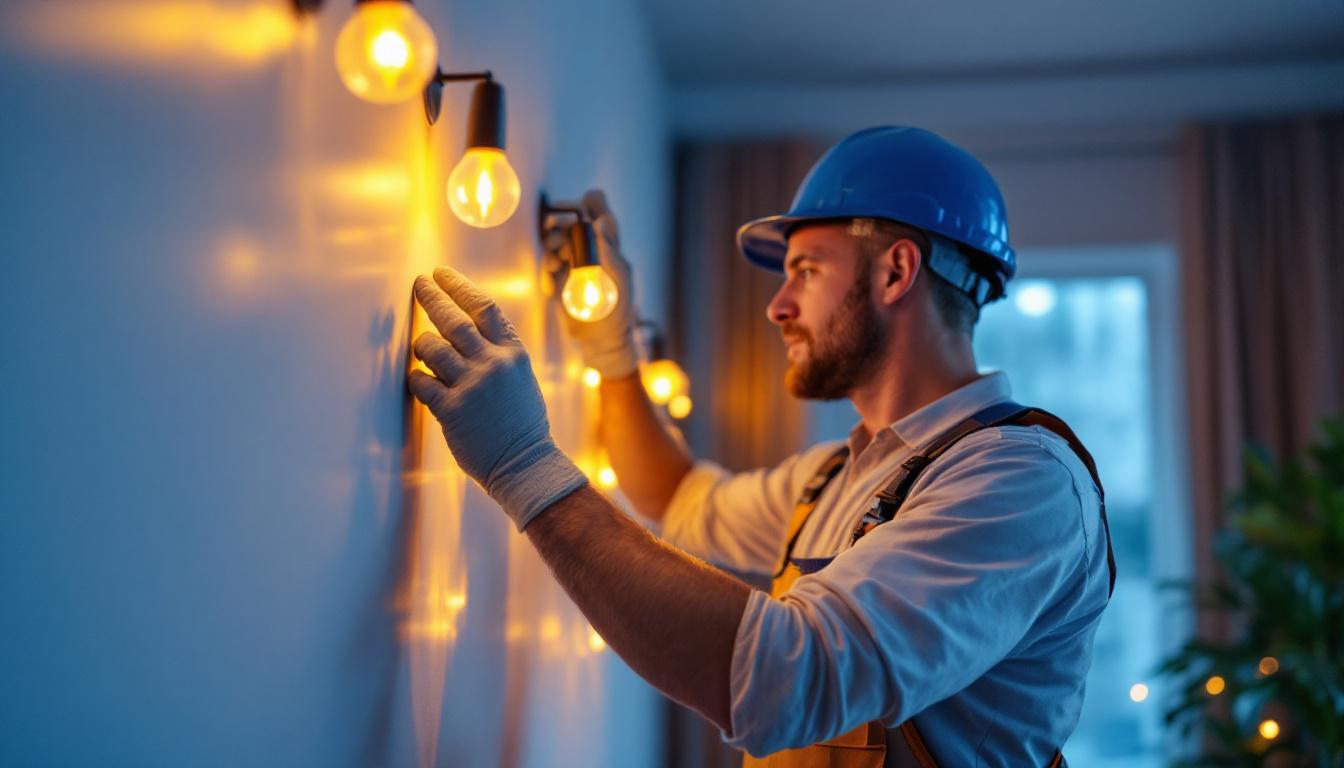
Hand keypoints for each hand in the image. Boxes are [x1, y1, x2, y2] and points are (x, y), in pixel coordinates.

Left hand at [408, 267, 588, 530]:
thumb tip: (470, 327)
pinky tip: (420, 380)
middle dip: (432, 297)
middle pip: (454, 319)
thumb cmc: (521, 423)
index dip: (460, 286)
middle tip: (418, 284)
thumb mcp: (521, 378)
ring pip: (431, 348)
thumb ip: (498, 352)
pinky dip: (417, 377)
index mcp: (513, 354)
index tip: (441, 273)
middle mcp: (493, 365)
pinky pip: (421, 381)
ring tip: (422, 346)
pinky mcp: (452, 410)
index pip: (484, 307)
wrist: (525, 464)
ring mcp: (472, 387)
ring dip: (421, 344)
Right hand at [542, 189, 638, 377]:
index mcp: (609, 245)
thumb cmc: (618, 309)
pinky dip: (547, 275)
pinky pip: (547, 268)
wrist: (601, 341)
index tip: (576, 206)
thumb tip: (600, 221)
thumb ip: (610, 251)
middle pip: (569, 223)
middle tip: (554, 232)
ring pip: (554, 242)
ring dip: (551, 248)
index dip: (588, 204)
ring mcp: (572, 264)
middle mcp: (589, 250)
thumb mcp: (620, 279)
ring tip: (555, 266)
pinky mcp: (559, 279)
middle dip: (559, 224)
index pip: (599, 212)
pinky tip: (553, 289)